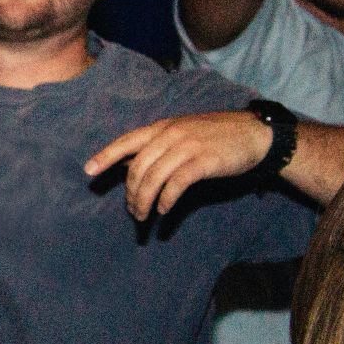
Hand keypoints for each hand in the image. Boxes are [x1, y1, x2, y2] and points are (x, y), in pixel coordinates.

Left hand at [83, 110, 271, 219]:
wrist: (254, 134)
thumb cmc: (216, 137)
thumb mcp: (182, 134)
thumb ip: (157, 146)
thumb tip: (129, 164)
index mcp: (162, 127)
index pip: (126, 141)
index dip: (105, 156)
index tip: (88, 171)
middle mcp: (170, 134)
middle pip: (138, 166)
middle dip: (131, 192)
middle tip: (132, 211)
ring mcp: (187, 146)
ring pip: (154, 176)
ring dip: (145, 200)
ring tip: (144, 216)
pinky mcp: (204, 161)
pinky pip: (177, 183)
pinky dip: (166, 199)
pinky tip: (164, 210)